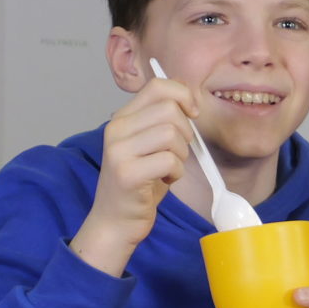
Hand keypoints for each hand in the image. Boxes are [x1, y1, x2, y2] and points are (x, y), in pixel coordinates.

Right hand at [76, 78, 198, 275]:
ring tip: (168, 168)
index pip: (158, 86)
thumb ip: (163, 121)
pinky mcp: (127, 173)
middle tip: (177, 152)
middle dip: (186, 132)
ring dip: (181, 155)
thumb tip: (190, 98)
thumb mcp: (150, 145)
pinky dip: (176, 172)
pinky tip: (165, 180)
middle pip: (170, 110)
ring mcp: (119, 150)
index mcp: (122, 118)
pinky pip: (170, 160)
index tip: (192, 114)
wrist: (116, 221)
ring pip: (172, 134)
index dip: (183, 95)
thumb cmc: (140, 184)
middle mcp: (116, 129)